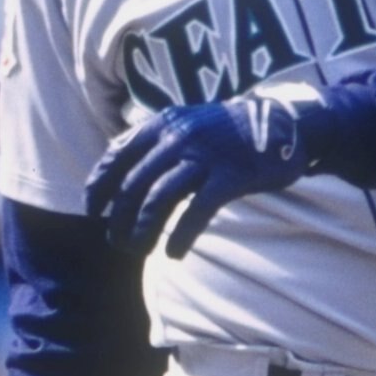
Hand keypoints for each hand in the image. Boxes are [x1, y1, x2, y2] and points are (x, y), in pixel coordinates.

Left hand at [86, 93, 313, 258]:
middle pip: (134, 184)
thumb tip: (119, 171)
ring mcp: (205, 156)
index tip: (94, 210)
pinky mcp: (230, 177)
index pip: (116, 156)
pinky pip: (196, 212)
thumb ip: (154, 143)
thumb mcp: (185, 123)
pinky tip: (173, 253)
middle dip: (119, 218)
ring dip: (142, 231)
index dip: (100, 186)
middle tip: (116, 241)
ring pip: (158, 199)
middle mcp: (178, 137)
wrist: (282, 122)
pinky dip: (180, 236)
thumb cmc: (227, 131)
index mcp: (162, 124)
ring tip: (138, 250)